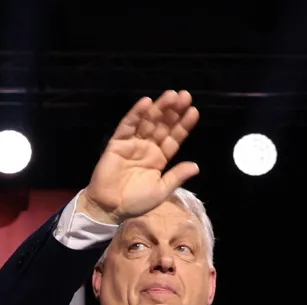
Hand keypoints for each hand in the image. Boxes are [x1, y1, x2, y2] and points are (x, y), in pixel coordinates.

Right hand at [83, 90, 200, 223]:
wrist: (110, 208)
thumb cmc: (136, 201)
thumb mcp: (162, 190)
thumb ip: (177, 176)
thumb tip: (196, 166)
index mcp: (160, 159)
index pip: (174, 138)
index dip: (183, 125)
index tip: (194, 111)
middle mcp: (148, 148)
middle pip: (163, 126)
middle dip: (174, 111)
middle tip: (185, 95)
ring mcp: (133, 144)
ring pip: (148, 122)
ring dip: (159, 108)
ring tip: (172, 95)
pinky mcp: (118, 143)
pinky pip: (128, 125)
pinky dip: (136, 113)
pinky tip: (146, 102)